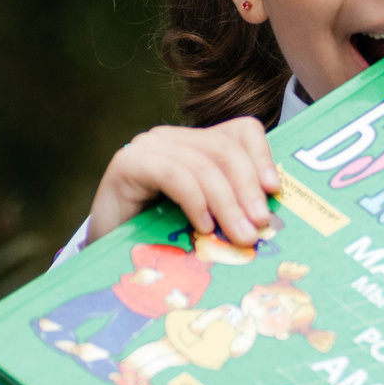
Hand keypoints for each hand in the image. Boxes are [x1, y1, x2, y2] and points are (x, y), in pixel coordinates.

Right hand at [87, 119, 280, 246]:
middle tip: (260, 225)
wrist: (108, 253)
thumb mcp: (207, 219)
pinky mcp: (127, 163)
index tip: (275, 190)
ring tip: (239, 235)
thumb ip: (233, 208)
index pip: (241, 131)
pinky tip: (202, 226)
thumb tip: (271, 218)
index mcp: (197, 144)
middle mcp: (173, 138)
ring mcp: (148, 147)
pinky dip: (195, 200)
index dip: (262, 157)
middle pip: (225, 149)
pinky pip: (174, 174)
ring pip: (202, 164)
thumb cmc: (161, 239)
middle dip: (247, 189)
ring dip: (227, 203)